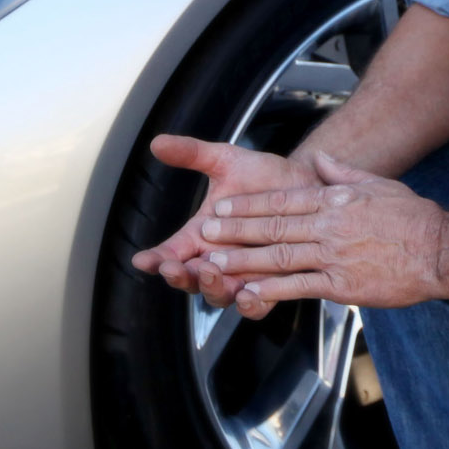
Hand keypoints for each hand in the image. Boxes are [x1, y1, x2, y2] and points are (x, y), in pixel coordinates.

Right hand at [131, 135, 319, 304]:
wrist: (306, 183)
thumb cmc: (263, 176)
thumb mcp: (226, 160)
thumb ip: (193, 153)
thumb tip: (158, 142)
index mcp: (201, 237)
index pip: (171, 253)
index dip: (155, 259)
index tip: (143, 259)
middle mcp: (219, 260)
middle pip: (192, 280)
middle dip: (181, 276)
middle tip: (175, 267)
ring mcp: (245, 274)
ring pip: (220, 296)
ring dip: (212, 288)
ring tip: (210, 272)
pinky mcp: (273, 283)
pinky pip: (258, 305)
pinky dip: (250, 304)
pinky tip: (247, 295)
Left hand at [177, 150, 448, 319]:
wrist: (442, 249)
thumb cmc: (413, 218)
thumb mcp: (377, 184)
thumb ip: (342, 172)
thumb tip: (320, 158)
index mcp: (335, 200)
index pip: (282, 200)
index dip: (248, 206)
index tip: (223, 209)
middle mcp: (330, 225)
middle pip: (274, 226)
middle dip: (235, 231)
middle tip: (205, 233)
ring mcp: (335, 256)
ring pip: (280, 256)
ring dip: (244, 260)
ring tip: (214, 263)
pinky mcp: (343, 286)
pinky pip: (301, 287)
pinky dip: (273, 290)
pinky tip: (250, 292)